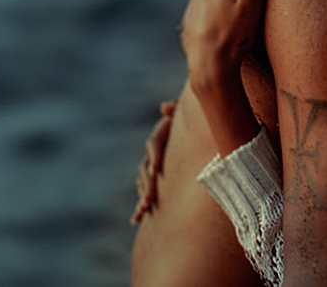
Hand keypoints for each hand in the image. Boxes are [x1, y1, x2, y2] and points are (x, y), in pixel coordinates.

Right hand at [130, 100, 175, 224]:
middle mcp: (152, 152)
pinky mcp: (155, 179)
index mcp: (160, 135)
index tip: (154, 169)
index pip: (153, 145)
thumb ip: (176, 107)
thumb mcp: (186, 108)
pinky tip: (136, 220)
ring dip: (143, 196)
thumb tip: (165, 106)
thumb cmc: (190, 117)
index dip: (153, 157)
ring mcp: (151, 166)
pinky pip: (145, 193)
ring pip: (143, 182)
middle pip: (145, 169)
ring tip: (145, 208)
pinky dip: (140, 207)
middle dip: (147, 184)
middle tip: (149, 199)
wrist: (187, 130)